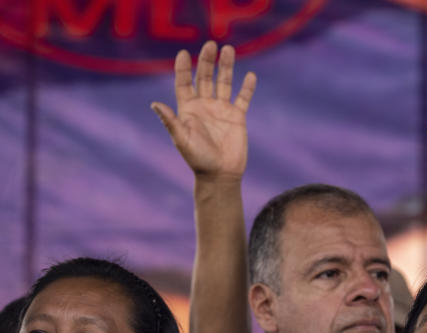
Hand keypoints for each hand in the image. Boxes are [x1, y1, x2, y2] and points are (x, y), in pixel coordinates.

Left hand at [151, 41, 256, 178]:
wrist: (220, 174)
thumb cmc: (198, 159)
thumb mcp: (181, 139)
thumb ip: (170, 121)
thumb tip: (155, 104)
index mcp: (188, 109)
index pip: (184, 83)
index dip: (184, 68)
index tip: (184, 53)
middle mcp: (204, 105)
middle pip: (205, 77)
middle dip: (207, 60)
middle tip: (210, 44)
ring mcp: (222, 110)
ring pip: (224, 82)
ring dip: (226, 66)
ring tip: (229, 49)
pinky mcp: (237, 117)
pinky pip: (243, 98)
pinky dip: (247, 88)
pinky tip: (250, 76)